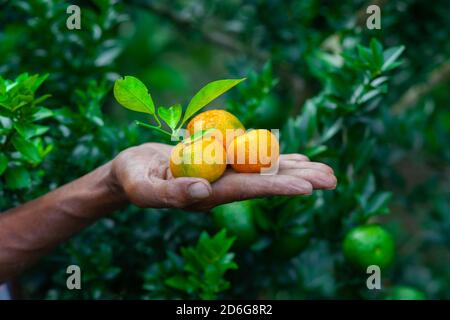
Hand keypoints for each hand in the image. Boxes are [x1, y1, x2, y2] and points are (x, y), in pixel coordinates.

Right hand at [110, 143, 336, 210]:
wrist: (132, 172)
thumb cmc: (132, 179)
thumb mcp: (143, 187)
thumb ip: (170, 193)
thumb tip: (204, 189)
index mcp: (208, 194)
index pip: (248, 190)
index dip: (277, 186)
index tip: (308, 188)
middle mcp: (222, 186)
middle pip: (265, 181)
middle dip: (299, 179)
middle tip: (333, 179)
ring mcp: (222, 175)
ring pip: (264, 169)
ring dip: (295, 168)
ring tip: (325, 170)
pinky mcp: (219, 163)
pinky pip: (251, 159)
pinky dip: (274, 157)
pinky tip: (295, 158)